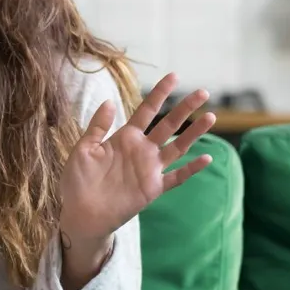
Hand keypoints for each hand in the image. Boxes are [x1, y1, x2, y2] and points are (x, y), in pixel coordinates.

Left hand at [59, 73, 215, 243]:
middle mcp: (141, 150)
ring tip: (211, 117)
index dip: (159, 93)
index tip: (174, 76)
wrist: (80, 213)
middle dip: (185, 109)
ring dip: (194, 134)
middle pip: (168, 125)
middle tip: (203, 92)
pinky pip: (176, 178)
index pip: (146, 111)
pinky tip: (206, 158)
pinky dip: (191, 169)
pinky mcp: (153, 189)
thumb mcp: (83, 148)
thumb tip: (109, 100)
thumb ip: (98, 126)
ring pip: (177, 147)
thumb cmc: (78, 181)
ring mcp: (149, 169)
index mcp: (124, 138)